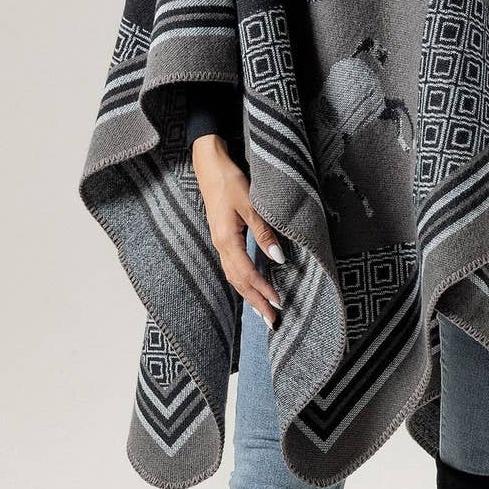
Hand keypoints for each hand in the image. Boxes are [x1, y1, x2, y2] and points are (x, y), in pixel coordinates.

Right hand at [191, 134, 286, 326]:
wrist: (209, 166)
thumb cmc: (230, 181)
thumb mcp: (251, 204)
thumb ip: (264, 232)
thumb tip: (278, 258)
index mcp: (226, 240)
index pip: (248, 274)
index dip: (263, 291)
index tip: (279, 305)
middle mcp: (220, 246)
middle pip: (238, 282)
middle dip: (255, 302)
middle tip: (272, 322)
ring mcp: (219, 242)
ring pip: (233, 276)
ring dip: (248, 294)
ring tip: (263, 310)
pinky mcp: (221, 237)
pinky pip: (231, 267)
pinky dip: (242, 281)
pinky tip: (251, 285)